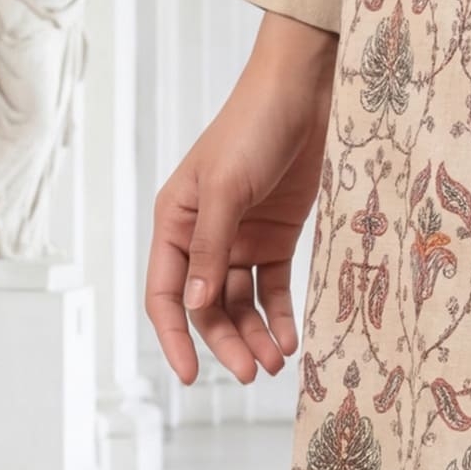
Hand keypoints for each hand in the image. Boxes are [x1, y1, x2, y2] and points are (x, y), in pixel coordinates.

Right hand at [146, 14, 338, 387]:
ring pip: (241, 302)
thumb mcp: (225, 189)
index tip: (190, 377)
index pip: (165, 294)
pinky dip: (279, 315)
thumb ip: (210, 249)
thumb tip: (194, 305)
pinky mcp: (277, 235)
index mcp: (174, 222)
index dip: (175, 337)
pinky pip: (273, 286)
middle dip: (226, 342)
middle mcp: (203, 235)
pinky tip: (290, 340)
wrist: (305, 92)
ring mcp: (241, 237)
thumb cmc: (253, 128)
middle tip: (251, 375)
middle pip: (207, 306)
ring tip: (275, 364)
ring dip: (255, 335)